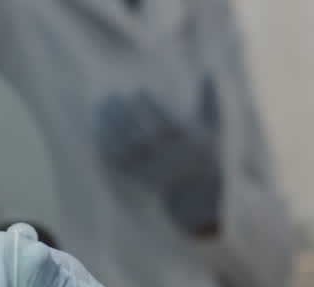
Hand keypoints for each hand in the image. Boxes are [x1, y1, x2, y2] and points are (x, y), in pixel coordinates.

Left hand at [93, 87, 222, 232]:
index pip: (168, 125)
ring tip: (104, 105)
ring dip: (114, 125)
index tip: (139, 90)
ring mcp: (154, 171)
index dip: (151, 107)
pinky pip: (118, 160)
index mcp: (192, 146)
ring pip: (129, 148)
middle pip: (146, 137)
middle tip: (116, 95)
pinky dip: (106, 142)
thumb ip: (211, 98)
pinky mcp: (138, 178)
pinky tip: (99, 124)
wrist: (197, 189)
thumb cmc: (205, 150)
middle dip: (128, 114)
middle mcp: (173, 161)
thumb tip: (211, 69)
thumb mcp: (214, 125)